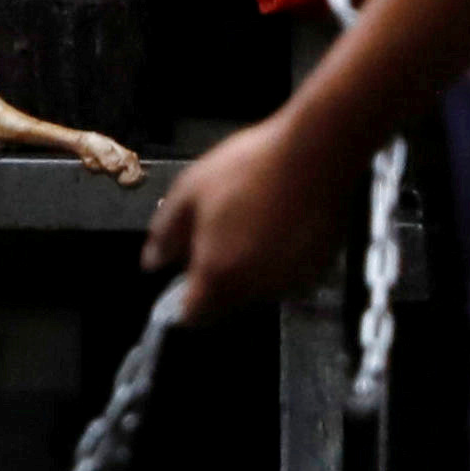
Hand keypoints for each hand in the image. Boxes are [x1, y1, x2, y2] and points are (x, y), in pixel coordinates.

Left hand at [140, 106, 352, 321]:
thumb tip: (153, 262)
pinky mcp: (317, 271)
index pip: (194, 316)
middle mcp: (254, 289)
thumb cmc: (248, 169)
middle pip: (227, 305)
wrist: (317, 154)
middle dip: (218, 282)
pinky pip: (287, 278)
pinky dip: (279, 263)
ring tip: (253, 227)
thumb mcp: (191, 191)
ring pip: (258, 292)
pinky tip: (281, 229)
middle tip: (221, 238)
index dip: (186, 301)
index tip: (187, 278)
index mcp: (218, 275)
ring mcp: (289, 283)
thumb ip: (166, 233)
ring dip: (250, 273)